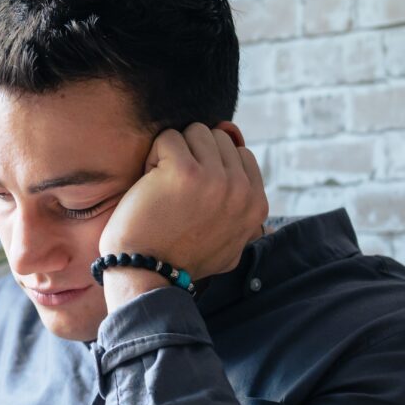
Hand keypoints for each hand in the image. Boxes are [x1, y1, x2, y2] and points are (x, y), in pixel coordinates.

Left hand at [97, 122, 267, 286]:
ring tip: (162, 187)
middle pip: (217, 137)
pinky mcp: (184, 171)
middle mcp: (242, 190)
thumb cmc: (179, 256)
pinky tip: (148, 186)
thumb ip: (240, 202)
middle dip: (192, 155)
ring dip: (172, 154)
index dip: (210, 164)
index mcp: (257, 205)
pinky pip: (168, 138)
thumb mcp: (228, 241)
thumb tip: (238, 140)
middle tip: (175, 191)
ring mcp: (215, 179)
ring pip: (194, 132)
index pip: (239, 153)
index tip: (192, 194)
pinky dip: (152, 157)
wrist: (146, 272)